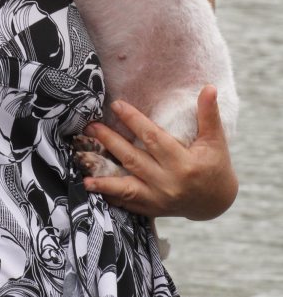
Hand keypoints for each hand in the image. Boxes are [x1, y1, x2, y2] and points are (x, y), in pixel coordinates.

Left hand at [81, 85, 237, 219]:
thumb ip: (209, 114)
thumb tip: (209, 87)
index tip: (116, 105)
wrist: (215, 202)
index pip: (153, 138)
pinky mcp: (151, 209)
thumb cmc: (215, 165)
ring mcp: (158, 199)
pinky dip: (109, 195)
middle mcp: (169, 183)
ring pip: (125, 185)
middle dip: (110, 141)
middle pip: (133, 159)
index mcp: (184, 164)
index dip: (134, 120)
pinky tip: (91, 186)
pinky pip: (127, 203)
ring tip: (82, 164)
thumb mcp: (215, 140)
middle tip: (90, 127)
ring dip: (102, 176)